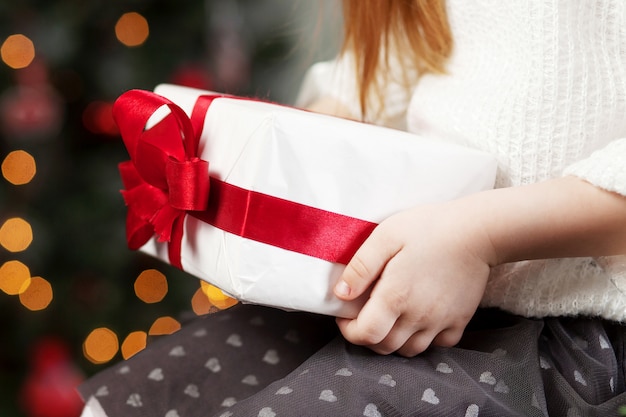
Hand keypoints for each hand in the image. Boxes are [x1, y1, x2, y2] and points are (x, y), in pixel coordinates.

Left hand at [334, 200, 493, 356]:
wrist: (477, 230)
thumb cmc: (428, 228)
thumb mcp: (385, 237)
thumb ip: (360, 267)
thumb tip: (341, 294)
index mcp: (395, 297)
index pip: (365, 335)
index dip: (349, 330)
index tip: (345, 314)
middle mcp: (417, 316)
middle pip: (385, 346)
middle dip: (367, 336)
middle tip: (363, 315)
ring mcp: (441, 321)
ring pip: (410, 350)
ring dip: (393, 341)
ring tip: (388, 318)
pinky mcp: (460, 320)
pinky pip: (438, 344)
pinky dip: (424, 340)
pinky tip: (418, 320)